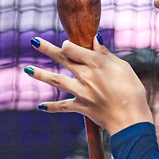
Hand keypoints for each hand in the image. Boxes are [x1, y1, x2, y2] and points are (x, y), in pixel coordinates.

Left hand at [27, 36, 152, 134]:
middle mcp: (85, 75)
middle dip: (46, 49)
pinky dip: (52, 107)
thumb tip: (95, 40)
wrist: (130, 119)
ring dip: (40, 74)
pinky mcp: (80, 107)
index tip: (71, 45)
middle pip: (62, 58)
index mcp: (96, 63)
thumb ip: (106, 54)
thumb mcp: (123, 68)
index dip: (70, 44)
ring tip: (26, 69)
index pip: (74, 47)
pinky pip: (63, 106)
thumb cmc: (132, 91)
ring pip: (56, 80)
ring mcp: (80, 92)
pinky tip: (40, 106)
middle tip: (33, 41)